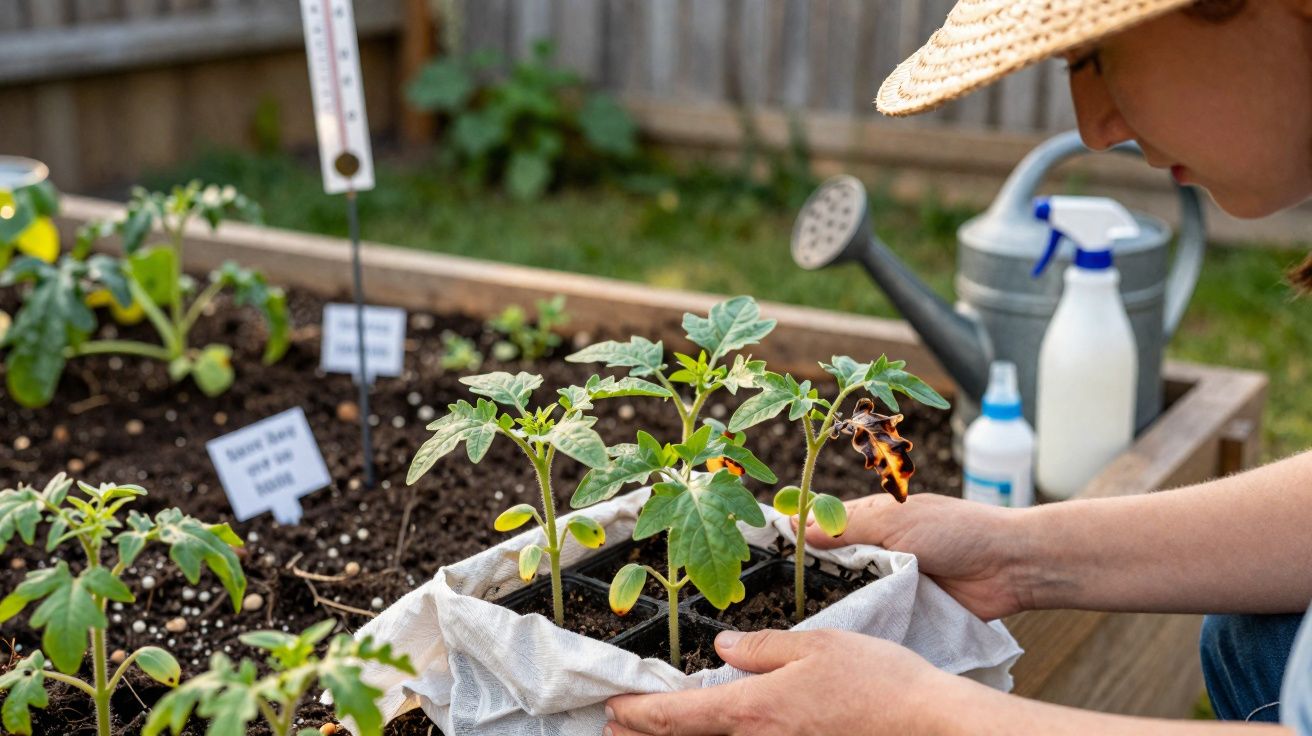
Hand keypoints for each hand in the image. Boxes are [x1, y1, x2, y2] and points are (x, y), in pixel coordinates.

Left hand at [604, 628, 966, 735]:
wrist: (928, 725)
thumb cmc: (877, 680)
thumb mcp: (815, 644)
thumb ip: (760, 649)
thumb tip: (721, 649)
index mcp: (753, 711)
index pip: (676, 717)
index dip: (637, 714)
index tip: (610, 708)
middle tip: (613, 727)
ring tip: (649, 735)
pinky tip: (713, 734)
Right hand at [794, 493, 1034, 619]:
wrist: (1009, 567)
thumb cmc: (956, 531)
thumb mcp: (896, 520)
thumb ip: (848, 527)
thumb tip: (799, 528)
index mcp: (872, 519)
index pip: (823, 524)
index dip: (795, 535)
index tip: (761, 548)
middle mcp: (877, 550)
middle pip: (830, 564)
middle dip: (809, 575)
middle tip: (773, 591)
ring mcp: (890, 582)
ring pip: (849, 593)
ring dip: (834, 601)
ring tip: (799, 615)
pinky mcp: (905, 611)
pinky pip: (874, 617)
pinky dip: (860, 622)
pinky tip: (835, 632)